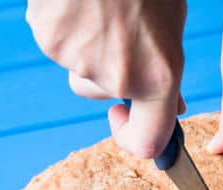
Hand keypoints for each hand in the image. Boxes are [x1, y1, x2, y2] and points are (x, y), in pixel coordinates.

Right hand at [26, 0, 186, 157]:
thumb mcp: (172, 23)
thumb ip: (168, 67)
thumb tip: (173, 105)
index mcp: (159, 75)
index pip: (147, 143)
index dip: (133, 138)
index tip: (123, 119)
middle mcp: (119, 77)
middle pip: (103, 94)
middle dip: (108, 70)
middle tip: (117, 24)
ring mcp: (79, 61)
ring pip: (78, 68)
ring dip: (86, 46)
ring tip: (99, 5)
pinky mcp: (49, 39)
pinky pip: (56, 43)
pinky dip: (64, 26)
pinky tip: (78, 0)